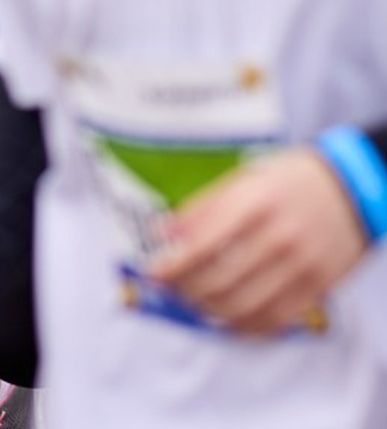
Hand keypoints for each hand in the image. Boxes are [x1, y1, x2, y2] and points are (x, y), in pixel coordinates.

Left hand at [151, 146, 367, 333]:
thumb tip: (161, 232)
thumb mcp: (242, 179)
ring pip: (244, 306)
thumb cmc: (287, 179)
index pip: (202, 246)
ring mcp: (301, 265)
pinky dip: (244, 325)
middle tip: (169, 288)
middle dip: (185, 290)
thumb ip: (201, 208)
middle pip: (219, 280)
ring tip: (192, 301)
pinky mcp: (318, 287)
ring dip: (209, 310)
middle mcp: (278, 237)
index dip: (172, 265)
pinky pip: (275, 319)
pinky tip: (226, 317)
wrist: (352, 188)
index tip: (151, 272)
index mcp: (254, 203)